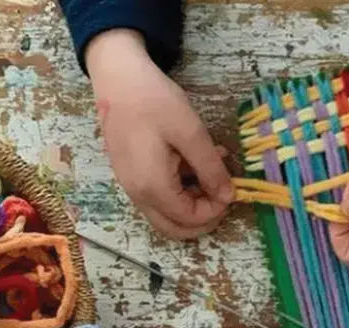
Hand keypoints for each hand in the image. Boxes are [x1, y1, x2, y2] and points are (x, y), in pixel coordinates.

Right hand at [85, 29, 232, 238]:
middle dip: (204, 218)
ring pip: (166, 214)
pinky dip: (180, 188)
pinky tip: (195, 160)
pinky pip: (158, 195)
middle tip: (224, 195)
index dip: (215, 211)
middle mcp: (137, 194)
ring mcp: (131, 185)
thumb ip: (210, 169)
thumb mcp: (191, 133)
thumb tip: (228, 196)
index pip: (189, 219)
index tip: (232, 190)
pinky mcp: (131, 174)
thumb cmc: (153, 101)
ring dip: (193, 201)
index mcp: (152, 186)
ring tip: (214, 170)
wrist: (117, 78)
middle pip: (174, 228)